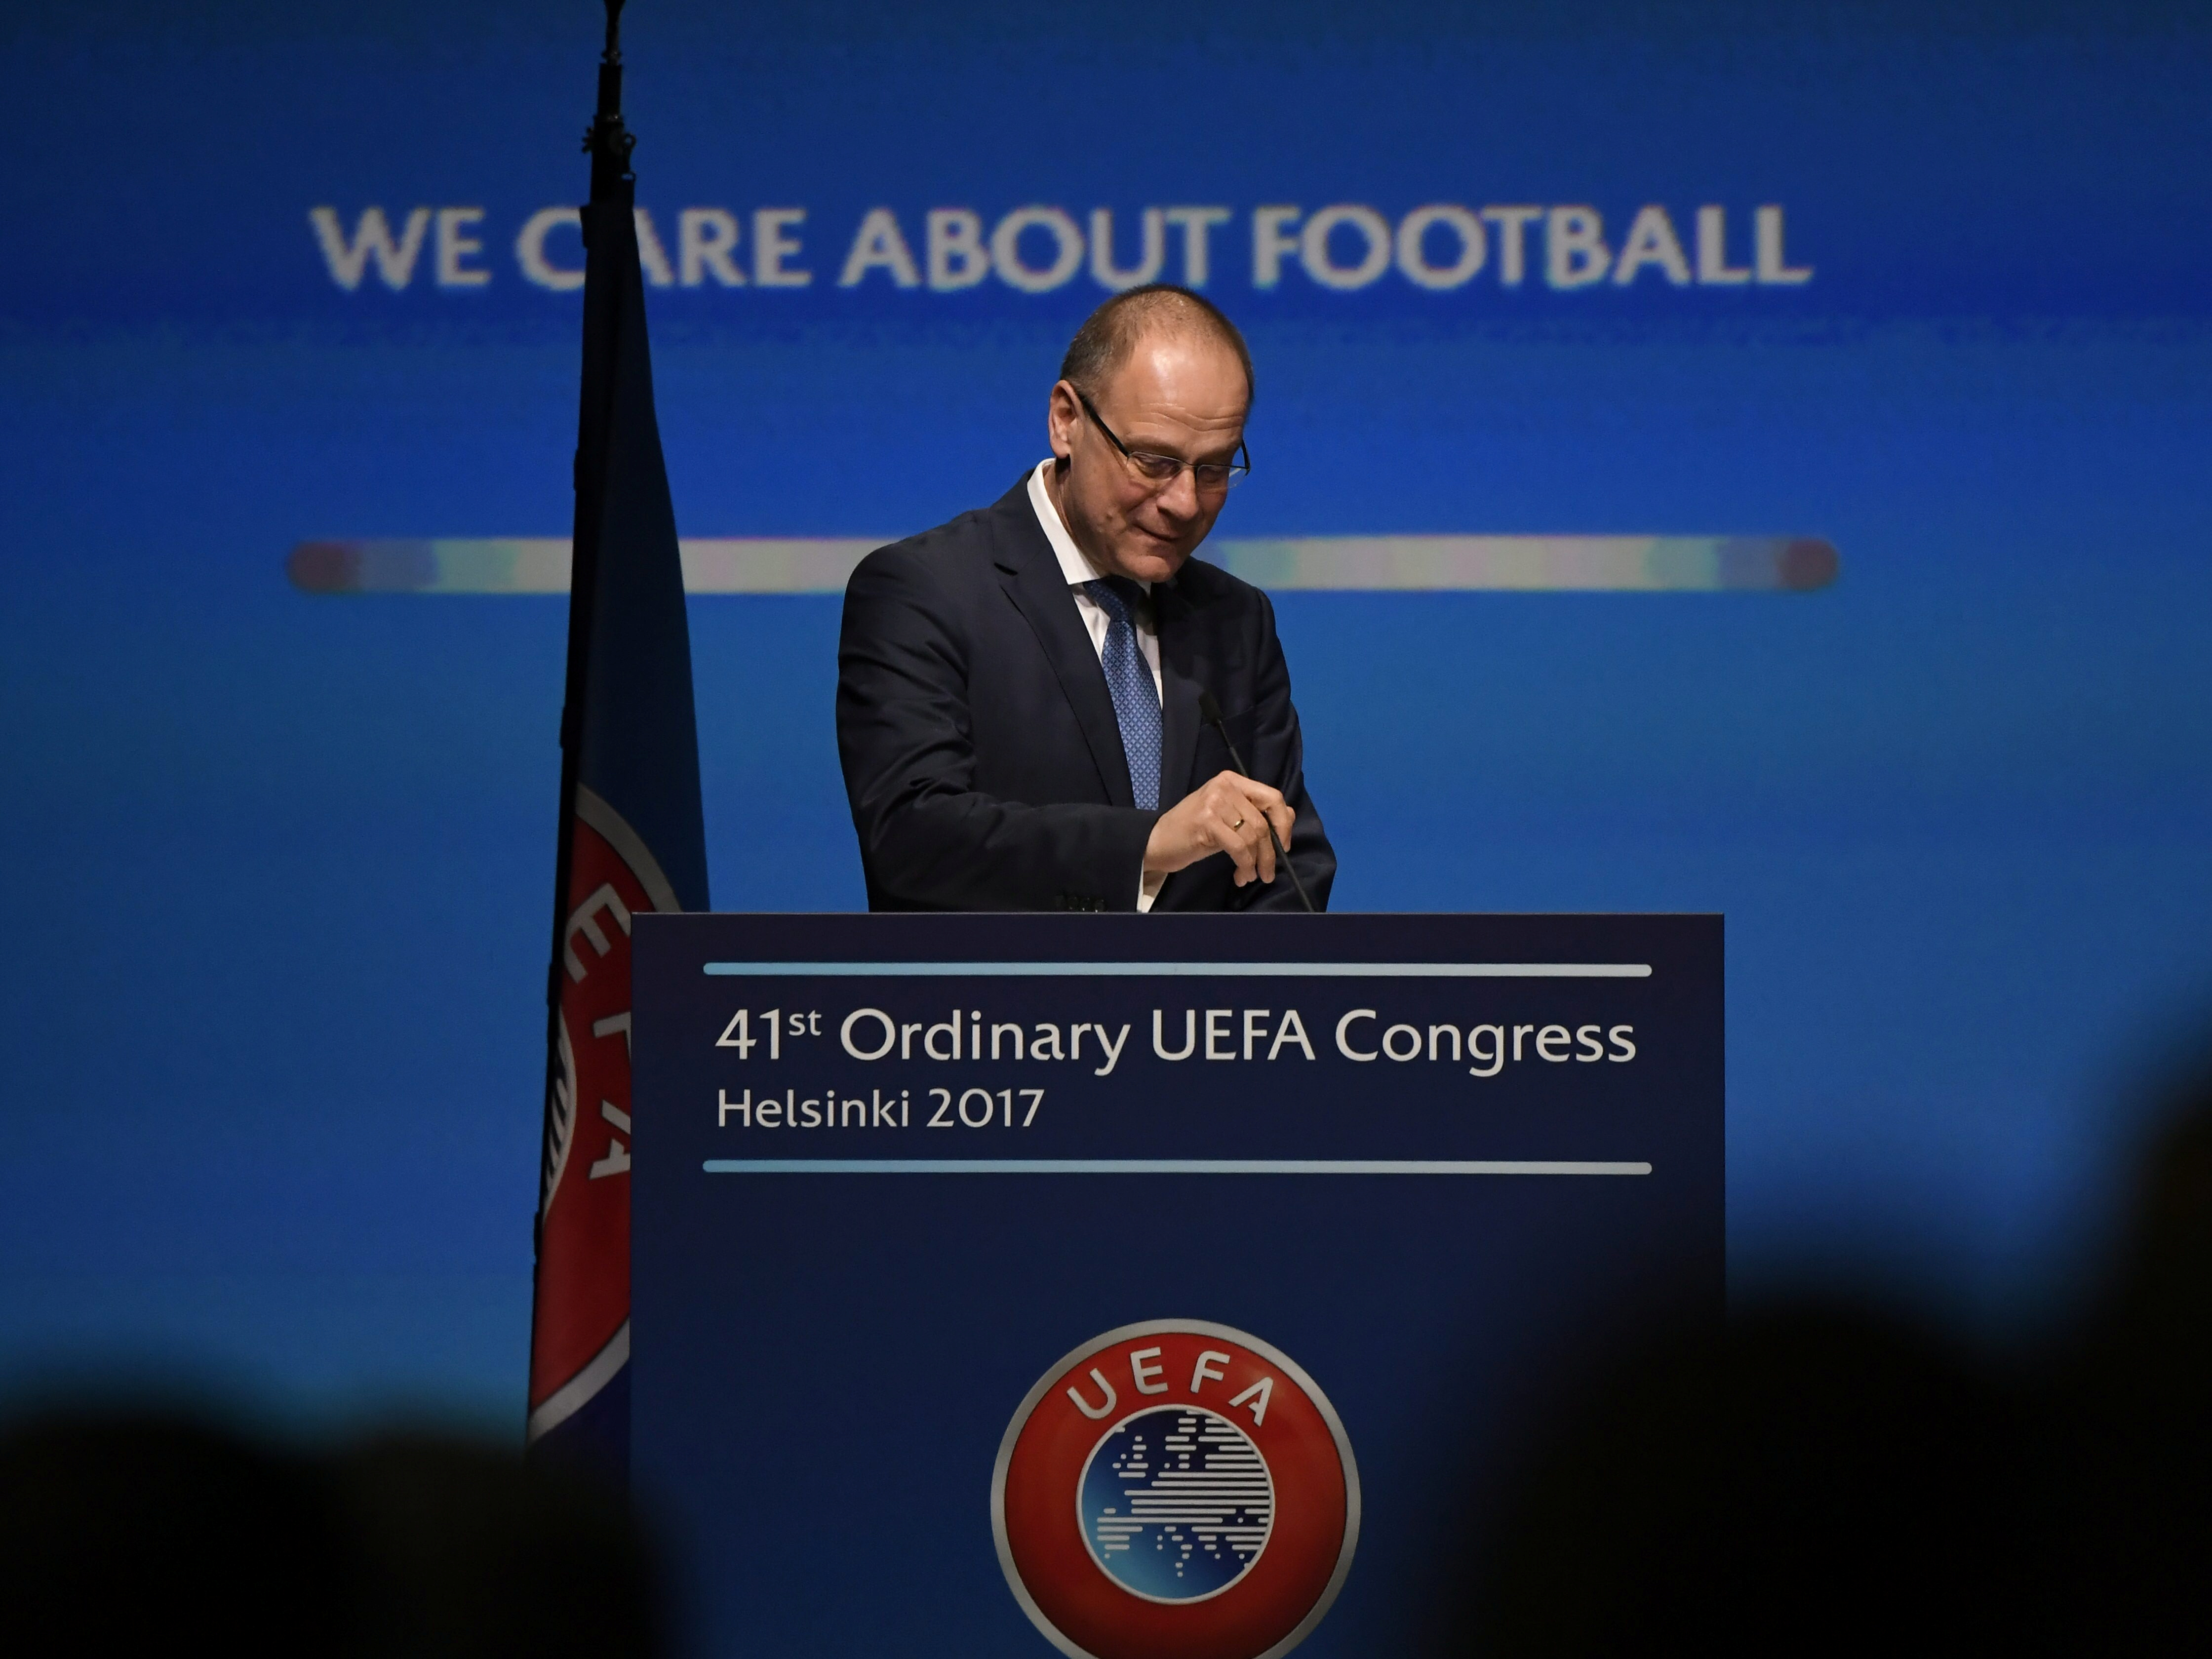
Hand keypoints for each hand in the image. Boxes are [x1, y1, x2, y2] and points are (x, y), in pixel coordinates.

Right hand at [1144, 771, 1295, 886]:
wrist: (1158, 841)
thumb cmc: (1194, 831)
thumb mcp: (1229, 818)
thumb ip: (1255, 814)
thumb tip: (1289, 816)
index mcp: (1232, 781)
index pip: (1272, 797)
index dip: (1283, 823)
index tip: (1284, 846)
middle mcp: (1225, 786)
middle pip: (1262, 821)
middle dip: (1269, 852)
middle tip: (1268, 873)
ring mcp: (1214, 802)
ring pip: (1252, 836)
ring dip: (1255, 863)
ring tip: (1250, 876)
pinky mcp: (1206, 821)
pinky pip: (1238, 847)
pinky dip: (1244, 865)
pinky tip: (1240, 875)